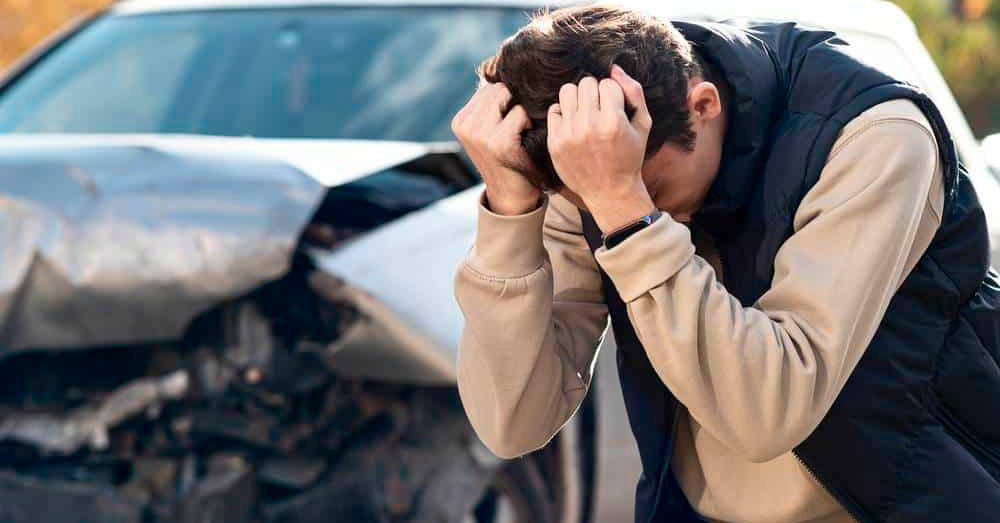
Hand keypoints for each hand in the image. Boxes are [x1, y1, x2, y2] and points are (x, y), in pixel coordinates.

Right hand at [452, 82, 541, 215]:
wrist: (511, 196)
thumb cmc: (506, 158)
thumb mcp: (489, 129)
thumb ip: (490, 103)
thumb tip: (498, 65)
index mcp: (460, 121)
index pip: (488, 87)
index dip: (505, 98)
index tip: (508, 119)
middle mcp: (465, 126)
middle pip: (498, 88)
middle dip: (512, 102)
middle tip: (517, 125)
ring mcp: (479, 135)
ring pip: (509, 97)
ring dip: (521, 112)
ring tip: (520, 131)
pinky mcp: (498, 143)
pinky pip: (520, 114)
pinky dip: (527, 123)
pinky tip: (524, 139)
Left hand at [547, 65, 655, 232]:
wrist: (610, 191)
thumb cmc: (629, 156)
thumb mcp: (643, 124)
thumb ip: (634, 92)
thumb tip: (614, 67)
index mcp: (613, 121)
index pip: (607, 83)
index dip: (613, 94)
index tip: (615, 109)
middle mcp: (589, 126)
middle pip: (586, 83)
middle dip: (595, 93)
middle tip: (599, 109)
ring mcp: (569, 134)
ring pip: (567, 91)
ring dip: (577, 98)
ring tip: (585, 112)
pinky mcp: (555, 142)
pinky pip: (554, 109)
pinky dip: (564, 114)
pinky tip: (574, 125)